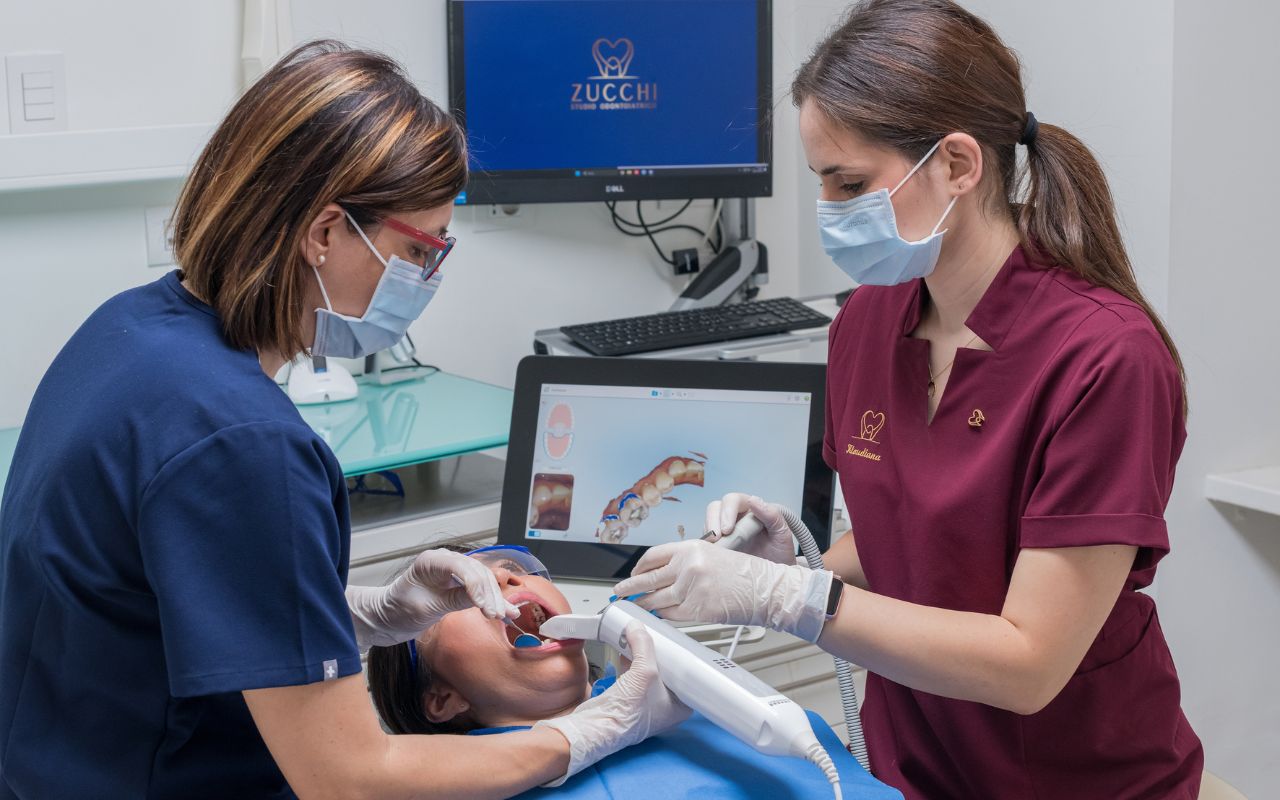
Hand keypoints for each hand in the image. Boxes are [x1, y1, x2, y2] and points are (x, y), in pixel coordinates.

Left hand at [346, 548, 518, 649]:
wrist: (387, 617)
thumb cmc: (398, 611)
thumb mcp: (424, 609)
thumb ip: (453, 601)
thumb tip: (482, 600)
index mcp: (430, 561)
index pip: (462, 568)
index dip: (477, 588)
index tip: (487, 609)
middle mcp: (444, 560)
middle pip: (476, 572)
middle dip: (489, 594)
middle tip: (497, 615)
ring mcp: (452, 570)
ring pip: (482, 579)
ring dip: (495, 597)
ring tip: (507, 615)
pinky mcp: (458, 581)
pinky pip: (479, 587)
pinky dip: (491, 599)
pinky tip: (507, 609)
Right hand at [533, 623, 690, 785]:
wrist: (597, 727)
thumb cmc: (627, 714)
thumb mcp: (644, 672)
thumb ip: (643, 645)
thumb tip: (638, 628)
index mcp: (680, 707)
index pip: (687, 675)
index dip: (680, 657)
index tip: (674, 641)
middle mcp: (666, 706)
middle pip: (667, 670)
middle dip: (659, 653)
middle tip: (657, 637)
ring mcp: (647, 703)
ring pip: (649, 672)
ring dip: (642, 656)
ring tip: (641, 638)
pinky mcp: (630, 699)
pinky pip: (634, 675)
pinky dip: (631, 662)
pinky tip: (627, 650)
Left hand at [613, 540, 831, 642]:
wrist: (767, 590)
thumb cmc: (745, 573)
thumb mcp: (713, 555)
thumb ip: (687, 562)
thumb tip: (664, 573)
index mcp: (691, 548)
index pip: (653, 556)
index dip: (639, 566)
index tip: (633, 573)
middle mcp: (688, 566)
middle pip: (648, 578)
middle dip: (630, 587)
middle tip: (619, 592)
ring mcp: (691, 589)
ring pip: (656, 599)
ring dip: (643, 604)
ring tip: (634, 607)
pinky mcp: (697, 610)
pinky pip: (671, 614)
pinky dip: (662, 615)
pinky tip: (657, 615)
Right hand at [702, 492, 797, 564]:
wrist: (775, 581)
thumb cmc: (780, 556)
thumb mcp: (783, 535)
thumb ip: (773, 515)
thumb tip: (753, 500)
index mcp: (750, 510)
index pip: (733, 500)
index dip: (727, 511)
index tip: (728, 530)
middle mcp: (735, 518)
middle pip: (715, 507)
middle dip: (713, 520)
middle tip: (717, 538)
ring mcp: (724, 533)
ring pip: (708, 523)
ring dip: (708, 533)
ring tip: (714, 547)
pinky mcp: (717, 547)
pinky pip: (705, 541)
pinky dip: (705, 546)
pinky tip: (711, 554)